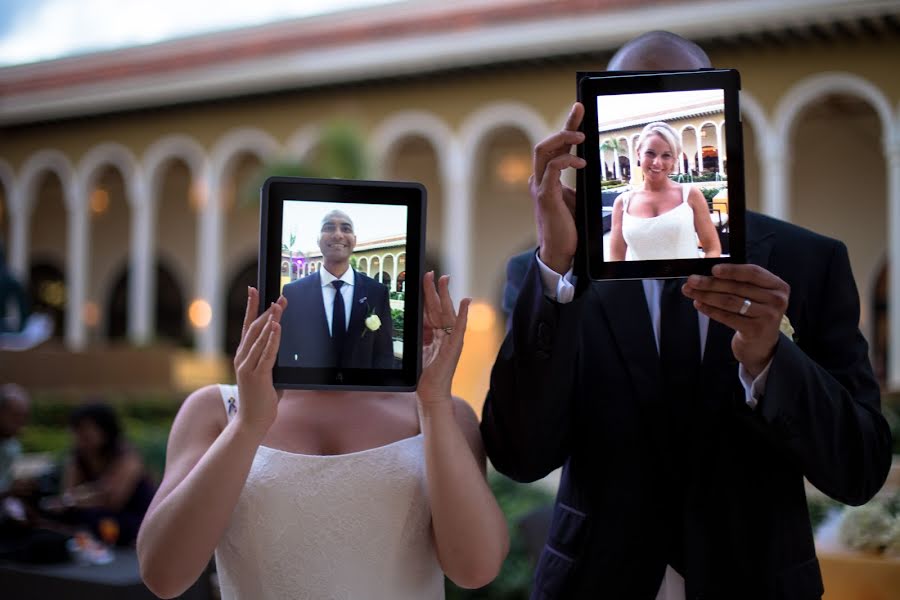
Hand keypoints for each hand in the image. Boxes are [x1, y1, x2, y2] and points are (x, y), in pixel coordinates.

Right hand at [234, 287, 285, 436]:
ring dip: (271, 319)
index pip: (247, 326)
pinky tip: (277, 327)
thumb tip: (283, 348)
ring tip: (279, 305)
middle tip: (280, 297)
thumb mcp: (267, 375)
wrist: (251, 422)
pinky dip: (272, 339)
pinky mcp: (257, 376)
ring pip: (260, 337)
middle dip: (267, 310)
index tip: (254, 290)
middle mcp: (242, 358)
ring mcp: (247, 367)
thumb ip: (271, 361)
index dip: (250, 307)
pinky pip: (267, 353)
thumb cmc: (261, 400)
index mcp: (243, 356)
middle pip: (254, 327)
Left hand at [418, 272, 469, 406]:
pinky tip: (465, 301)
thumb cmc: (425, 374)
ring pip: (448, 312)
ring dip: (447, 295)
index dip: (428, 295)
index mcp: (436, 334)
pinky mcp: (455, 346)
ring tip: (444, 279)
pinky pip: (459, 327)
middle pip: (439, 307)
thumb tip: (417, 318)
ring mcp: (452, 339)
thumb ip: (422, 334)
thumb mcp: (419, 349)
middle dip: (435, 289)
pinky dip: (463, 314)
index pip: (431, 310)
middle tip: (432, 273)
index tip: (426, 280)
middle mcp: (445, 334)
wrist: (431, 392)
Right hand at [532, 102, 586, 273]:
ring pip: (544, 150)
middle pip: (545, 143)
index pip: (555, 147)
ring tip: (581, 137)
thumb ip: (576, 183)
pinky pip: (552, 169)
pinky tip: (581, 163)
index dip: (566, 126)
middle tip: (580, 111)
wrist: (560, 251)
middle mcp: (539, 179)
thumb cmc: (568, 228)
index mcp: (547, 178)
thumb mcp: (575, 199)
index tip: (578, 110)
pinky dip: (566, 161)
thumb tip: (586, 165)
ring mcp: (540, 186)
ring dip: (563, 138)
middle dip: (564, 125)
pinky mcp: (545, 196)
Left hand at [682, 264, 789, 376]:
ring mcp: (768, 316)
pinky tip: (698, 305)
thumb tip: (709, 272)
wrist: (762, 345)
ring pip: (730, 301)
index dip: (731, 270)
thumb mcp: (755, 295)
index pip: (752, 272)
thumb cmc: (754, 314)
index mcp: (777, 285)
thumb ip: (739, 281)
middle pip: (737, 287)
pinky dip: (710, 309)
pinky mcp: (755, 330)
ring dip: (706, 295)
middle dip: (710, 283)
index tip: (712, 269)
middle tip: (691, 280)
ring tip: (690, 291)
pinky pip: (727, 316)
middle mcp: (776, 299)